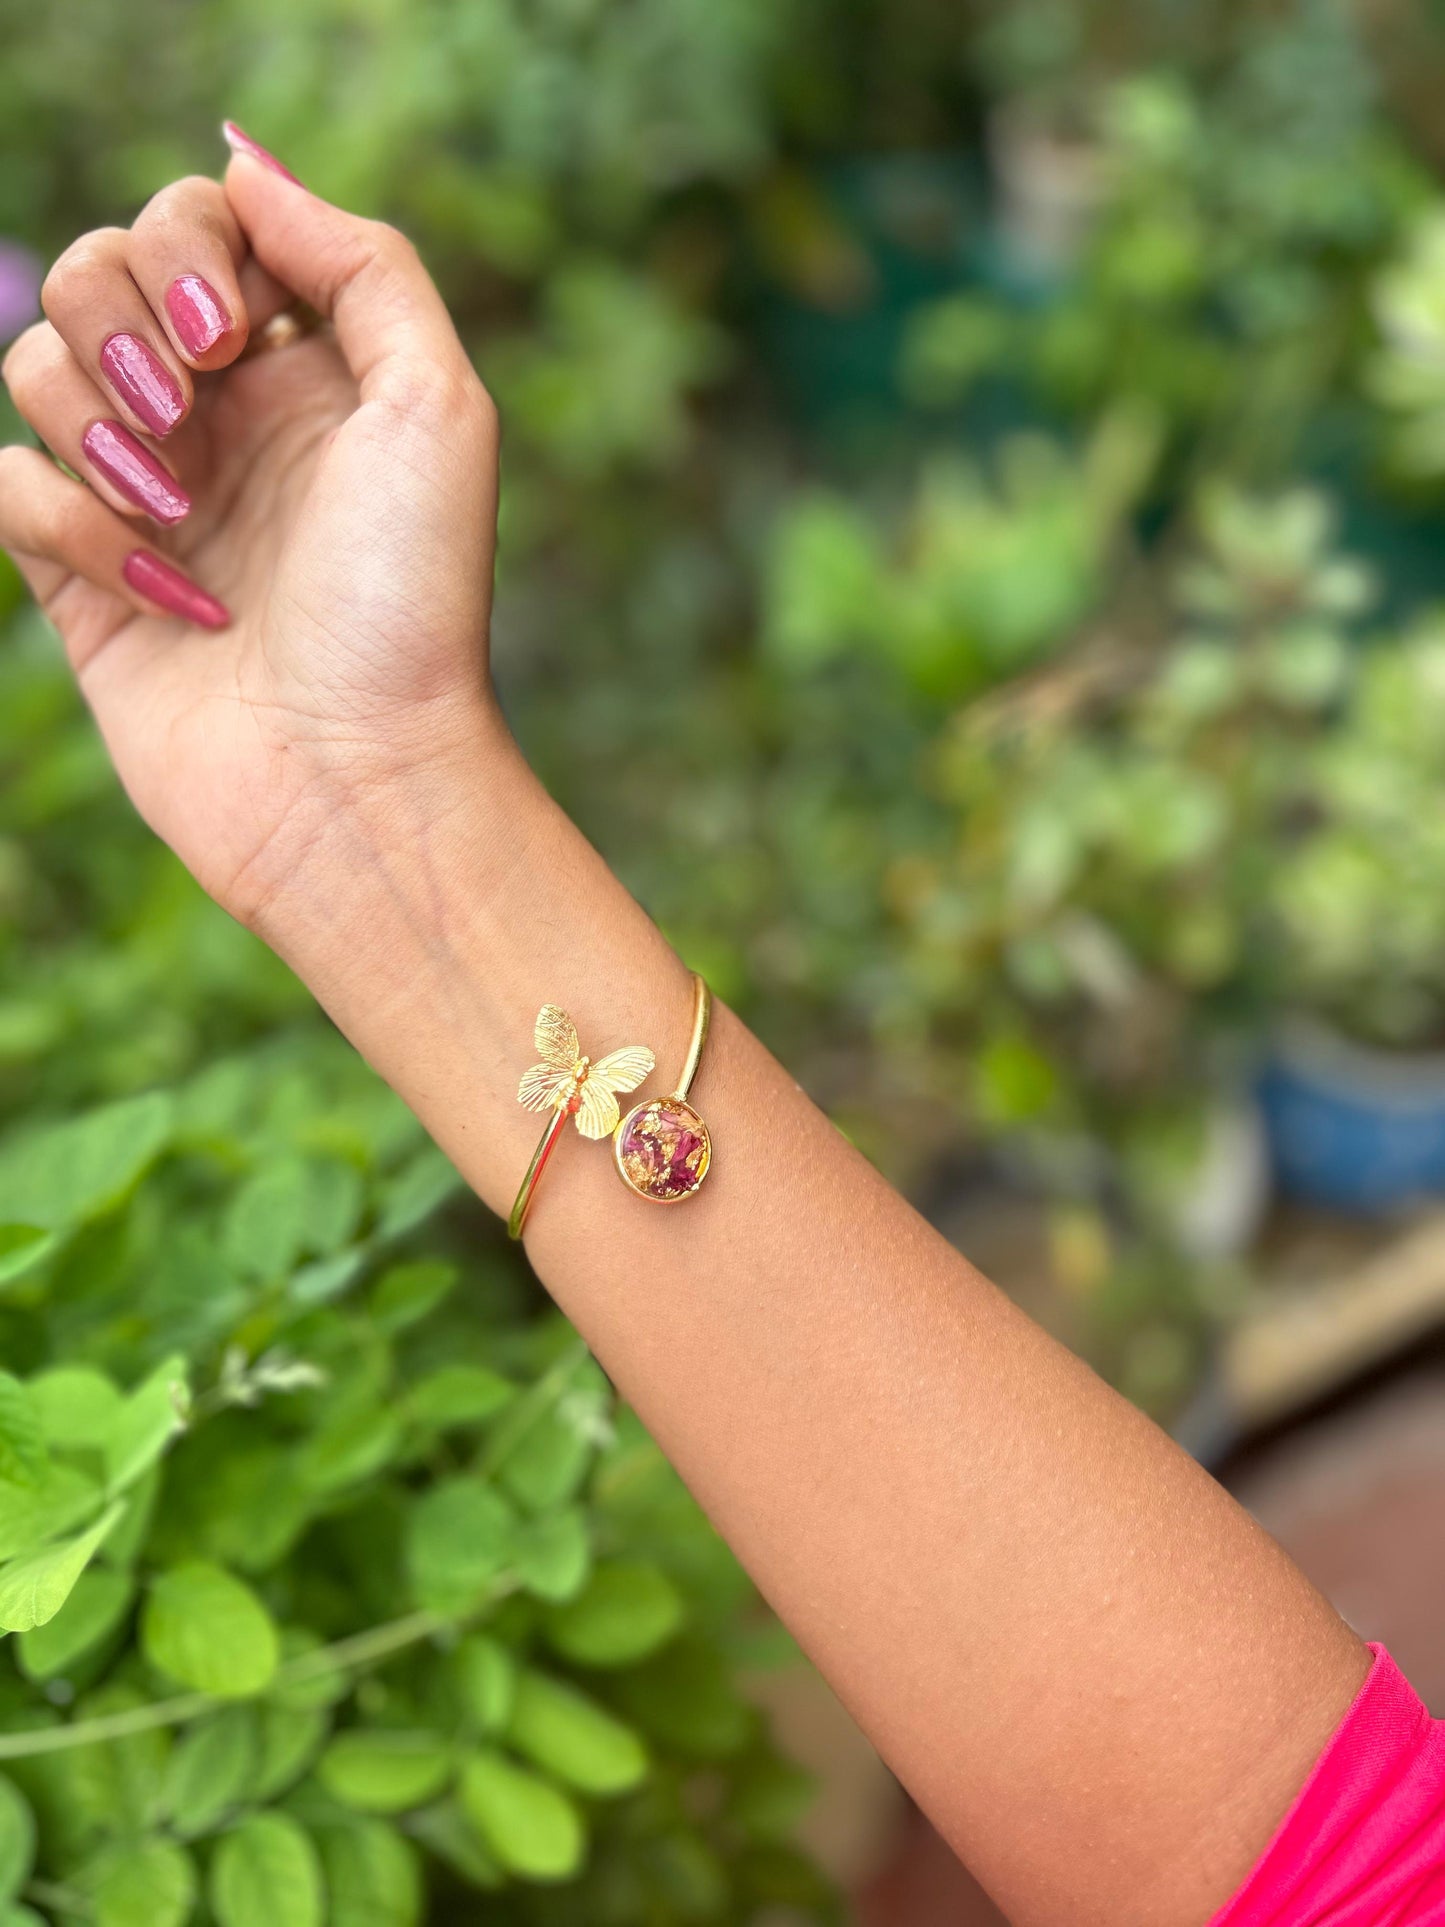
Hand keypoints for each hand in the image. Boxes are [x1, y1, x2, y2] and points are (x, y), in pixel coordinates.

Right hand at [0, 128, 500, 925]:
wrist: (357, 781)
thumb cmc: (412, 607)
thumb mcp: (437, 409)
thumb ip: (362, 263)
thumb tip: (244, 161)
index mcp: (304, 367)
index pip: (197, 225)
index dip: (190, 249)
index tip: (230, 337)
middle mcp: (218, 418)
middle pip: (95, 270)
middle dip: (125, 321)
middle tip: (192, 409)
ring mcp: (142, 493)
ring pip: (33, 363)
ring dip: (96, 419)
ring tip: (181, 512)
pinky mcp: (78, 575)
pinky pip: (6, 482)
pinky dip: (67, 521)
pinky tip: (161, 592)